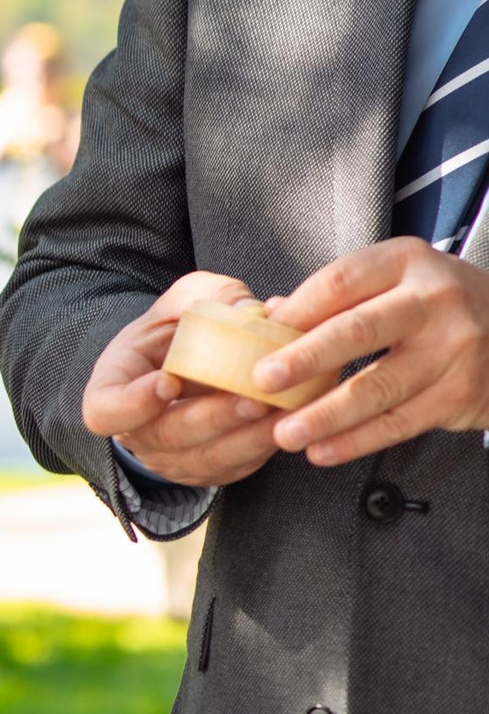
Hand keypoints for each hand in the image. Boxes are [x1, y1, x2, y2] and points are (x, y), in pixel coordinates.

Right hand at [82, 270, 284, 487]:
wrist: (187, 363)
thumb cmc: (179, 329)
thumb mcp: (185, 301)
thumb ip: (214, 298)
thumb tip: (257, 311)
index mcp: (114, 388)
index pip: (105, 411)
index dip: (133, 404)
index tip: (167, 383)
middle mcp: (137, 433)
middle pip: (169, 436)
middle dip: (216, 418)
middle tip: (255, 398)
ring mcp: (172, 458)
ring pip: (209, 458)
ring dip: (250, 437)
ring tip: (286, 410)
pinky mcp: (211, 470)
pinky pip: (239, 466)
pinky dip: (268, 444)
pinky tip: (296, 420)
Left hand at [259, 237, 488, 463]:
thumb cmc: (435, 304)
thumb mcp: (394, 280)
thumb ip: (334, 298)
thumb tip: (266, 320)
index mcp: (406, 262)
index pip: (338, 284)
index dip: (292, 315)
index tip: (254, 342)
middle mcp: (434, 301)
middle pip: (357, 331)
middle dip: (303, 360)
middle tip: (262, 383)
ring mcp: (452, 349)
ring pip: (376, 386)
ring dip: (324, 415)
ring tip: (285, 433)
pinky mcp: (460, 394)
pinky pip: (398, 422)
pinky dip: (355, 441)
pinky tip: (322, 450)